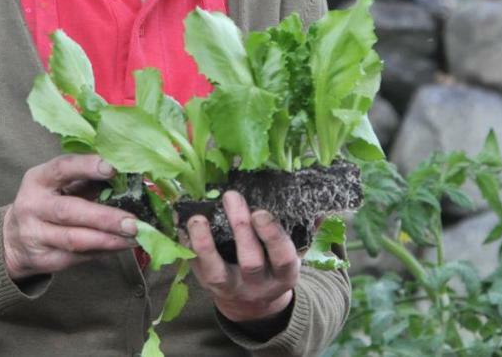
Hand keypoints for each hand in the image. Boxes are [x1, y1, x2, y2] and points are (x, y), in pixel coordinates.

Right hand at [2, 155, 138, 280]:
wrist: (13, 239)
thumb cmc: (48, 202)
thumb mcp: (57, 184)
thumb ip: (86, 178)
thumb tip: (127, 174)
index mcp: (38, 179)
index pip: (62, 168)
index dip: (86, 167)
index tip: (113, 168)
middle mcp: (32, 206)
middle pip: (69, 212)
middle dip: (104, 217)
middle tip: (133, 221)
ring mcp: (36, 235)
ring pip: (75, 240)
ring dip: (109, 240)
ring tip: (135, 237)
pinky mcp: (45, 259)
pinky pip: (79, 257)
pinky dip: (104, 251)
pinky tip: (122, 246)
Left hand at [187, 190, 298, 324]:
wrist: (254, 304)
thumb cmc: (275, 266)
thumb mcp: (294, 255)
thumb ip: (307, 232)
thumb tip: (322, 207)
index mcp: (284, 275)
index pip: (282, 257)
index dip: (271, 236)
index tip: (261, 212)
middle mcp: (258, 285)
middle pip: (250, 260)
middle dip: (241, 229)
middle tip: (232, 197)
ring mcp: (231, 288)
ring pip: (217, 271)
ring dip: (205, 244)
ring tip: (197, 217)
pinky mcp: (208, 286)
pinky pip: (194, 269)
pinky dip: (186, 246)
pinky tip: (179, 225)